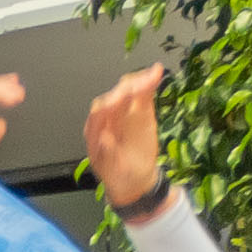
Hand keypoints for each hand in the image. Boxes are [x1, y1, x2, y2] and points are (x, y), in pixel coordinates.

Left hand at [77, 65, 167, 212]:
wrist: (133, 180)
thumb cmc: (118, 175)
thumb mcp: (112, 171)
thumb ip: (107, 153)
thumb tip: (104, 139)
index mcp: (94, 132)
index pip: (98, 115)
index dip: (106, 107)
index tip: (115, 102)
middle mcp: (107, 118)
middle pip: (113, 98)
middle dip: (124, 91)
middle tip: (138, 86)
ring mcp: (124, 112)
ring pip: (128, 92)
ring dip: (139, 81)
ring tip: (152, 75)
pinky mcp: (141, 110)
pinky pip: (144, 94)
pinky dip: (149, 82)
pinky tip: (157, 72)